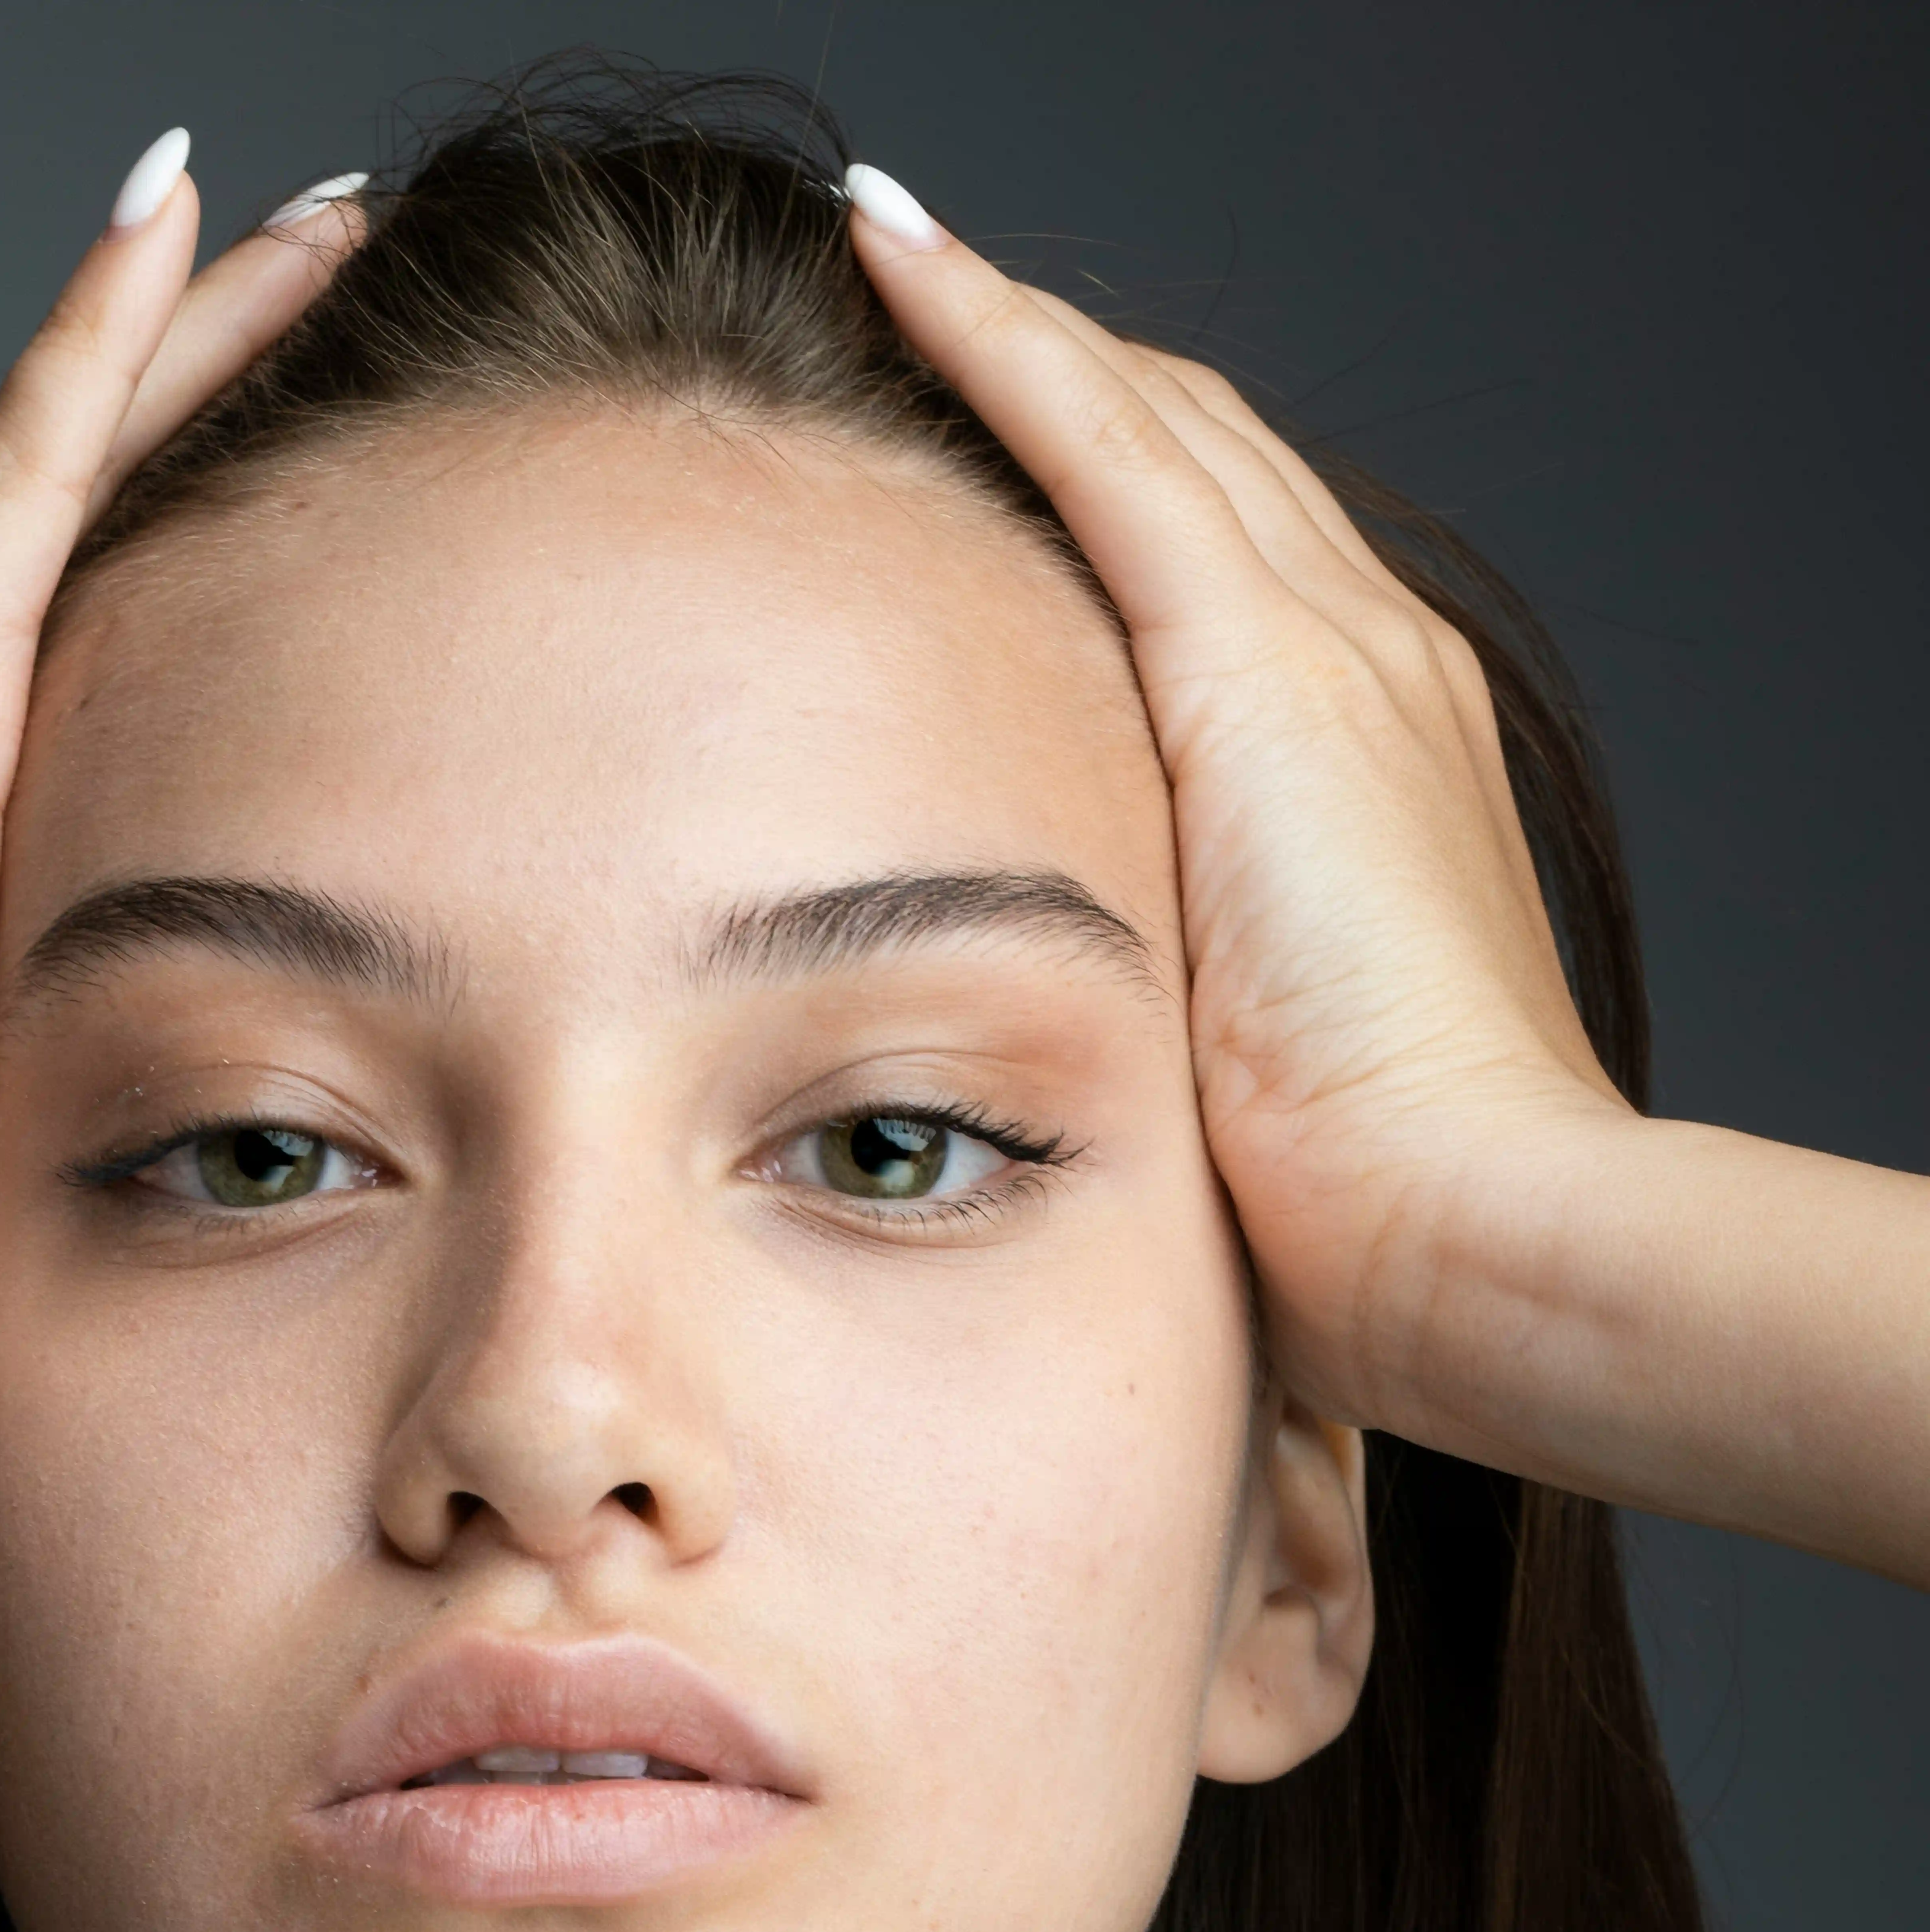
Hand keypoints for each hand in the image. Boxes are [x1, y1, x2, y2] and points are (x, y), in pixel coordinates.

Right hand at [0, 142, 360, 1509]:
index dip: (100, 542)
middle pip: (22, 522)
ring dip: (168, 338)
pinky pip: (29, 472)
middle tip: (271, 282)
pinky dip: (105, 347)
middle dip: (143, 400)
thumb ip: (28, 1112)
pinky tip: (190, 224)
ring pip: (45, 460)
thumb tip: (132, 1184)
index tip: (208, 479)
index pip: (2, 645)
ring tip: (296, 231)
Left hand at [845, 172, 1626, 1439]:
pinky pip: (1105, 445)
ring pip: (1149, 419)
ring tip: (894, 262)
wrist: (1476, 1231)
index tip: (998, 454)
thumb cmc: (1365, 1214)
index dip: (1114, 482)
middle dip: (1069, 380)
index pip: (1224, 562)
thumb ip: (1186, 1002)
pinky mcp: (1262, 667)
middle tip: (923, 314)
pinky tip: (904, 266)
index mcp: (1367, 761)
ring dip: (1021, 333)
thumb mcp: (1254, 1068)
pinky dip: (1004, 342)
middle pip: (1194, 459)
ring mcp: (1328, 652)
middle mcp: (1365, 667)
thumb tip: (1074, 1053)